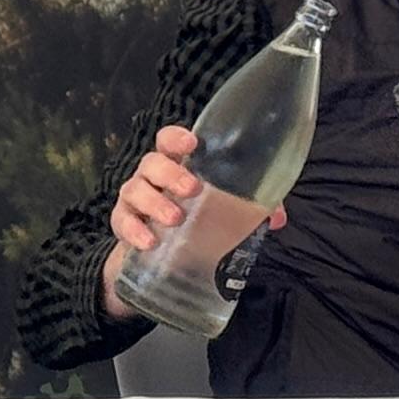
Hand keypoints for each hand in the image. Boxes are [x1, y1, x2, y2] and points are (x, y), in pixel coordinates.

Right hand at [99, 127, 282, 320]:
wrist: (168, 260)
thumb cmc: (200, 222)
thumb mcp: (228, 212)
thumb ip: (253, 209)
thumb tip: (276, 218)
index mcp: (178, 166)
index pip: (169, 141)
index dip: (177, 138)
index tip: (193, 145)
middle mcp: (152, 177)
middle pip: (152, 163)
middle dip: (171, 174)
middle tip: (193, 190)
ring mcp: (135, 199)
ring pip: (134, 189)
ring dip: (155, 202)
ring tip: (175, 219)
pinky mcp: (124, 224)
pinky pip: (122, 222)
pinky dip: (134, 230)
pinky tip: (150, 241)